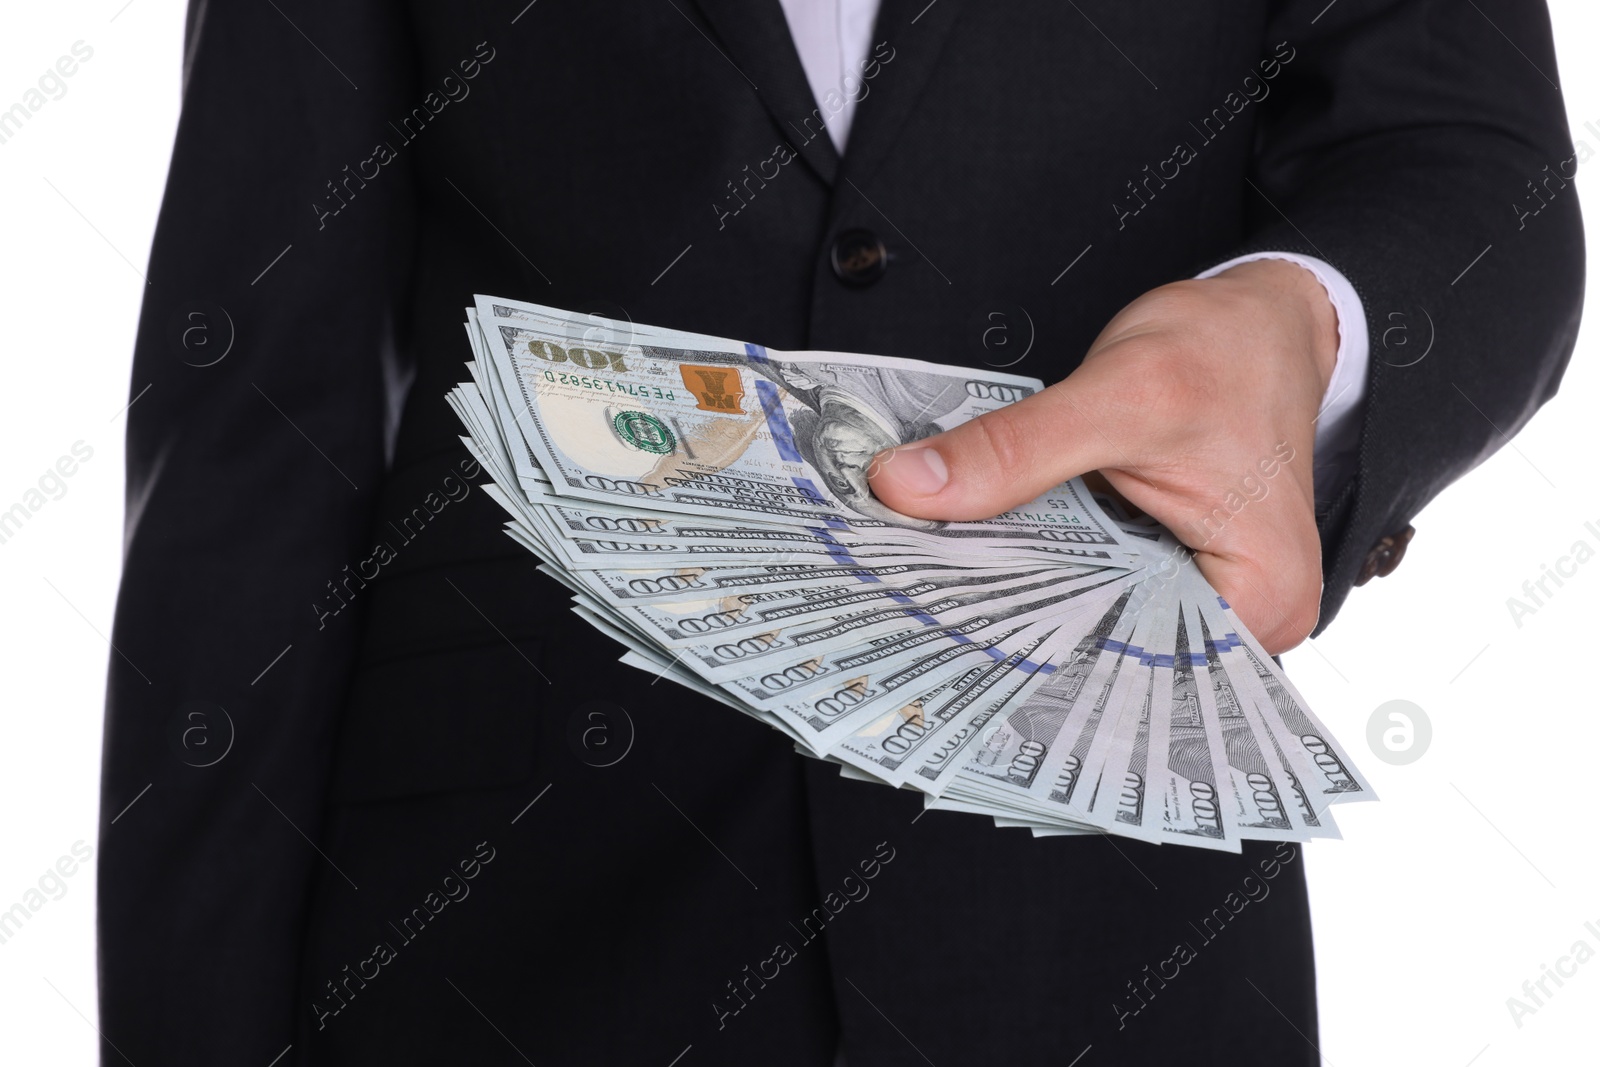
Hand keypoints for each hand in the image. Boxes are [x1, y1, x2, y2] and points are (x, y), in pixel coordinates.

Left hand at [867, 259, 1339, 653]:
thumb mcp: (1117, 395)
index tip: (946, 637)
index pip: (1134, 664)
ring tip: (950, 588)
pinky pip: (1101, 587)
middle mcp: (1249, 621)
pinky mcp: (1174, 573)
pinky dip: (1051, 570)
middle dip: (1022, 628)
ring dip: (1031, 599)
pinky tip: (994, 558)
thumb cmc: (1226, 353)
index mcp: (1264, 604)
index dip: (1034, 653)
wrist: (1258, 320)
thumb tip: (909, 485)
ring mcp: (1211, 599)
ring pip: (1099, 620)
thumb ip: (1015, 449)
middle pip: (1112, 650)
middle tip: (929, 613)